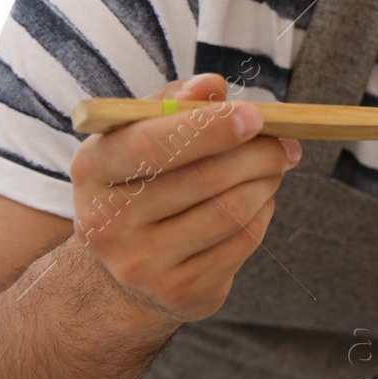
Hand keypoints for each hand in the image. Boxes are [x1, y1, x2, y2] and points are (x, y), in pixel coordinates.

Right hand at [70, 73, 301, 322]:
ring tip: (274, 168)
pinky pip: (242, 243)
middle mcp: (108, 223)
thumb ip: (173, 103)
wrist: (124, 269)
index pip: (151, 144)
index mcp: (92, 170)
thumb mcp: (141, 137)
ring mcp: (142, 264)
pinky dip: (262, 215)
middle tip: (285, 142)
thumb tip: (211, 85)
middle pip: (203, 179)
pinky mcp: (181, 292)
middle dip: (257, 154)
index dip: (209, 128)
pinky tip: (258, 202)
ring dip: (266, 183)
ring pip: (230, 212)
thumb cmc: (143, 183)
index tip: (255, 116)